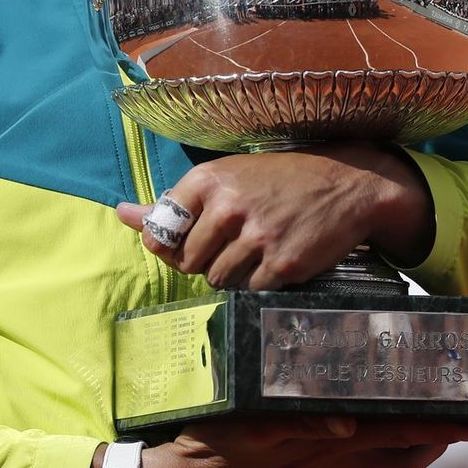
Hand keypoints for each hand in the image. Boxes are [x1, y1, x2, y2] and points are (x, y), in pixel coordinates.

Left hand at [114, 144, 433, 288]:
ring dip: (233, 273)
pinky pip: (250, 290)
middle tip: (234, 242)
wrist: (347, 183)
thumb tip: (121, 214)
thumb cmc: (279, 179)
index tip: (196, 236)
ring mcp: (257, 237)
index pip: (163, 232)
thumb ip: (172, 202)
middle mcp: (229, 207)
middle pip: (187, 262)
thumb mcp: (225, 177)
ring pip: (218, 279)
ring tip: (257, 248)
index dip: (176, 242)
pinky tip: (275, 259)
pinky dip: (259, 282)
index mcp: (208, 180)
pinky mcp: (282, 265)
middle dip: (205, 261)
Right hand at [143, 415, 467, 467]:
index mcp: (325, 447)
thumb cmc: (214, 450)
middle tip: (459, 418)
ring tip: (428, 430)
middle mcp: (329, 464)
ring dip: (411, 451)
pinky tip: (369, 442)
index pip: (394, 434)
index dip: (436, 428)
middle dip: (434, 439)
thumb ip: (301, 423)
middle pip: (399, 456)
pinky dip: (375, 460)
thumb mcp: (253, 428)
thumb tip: (346, 424)